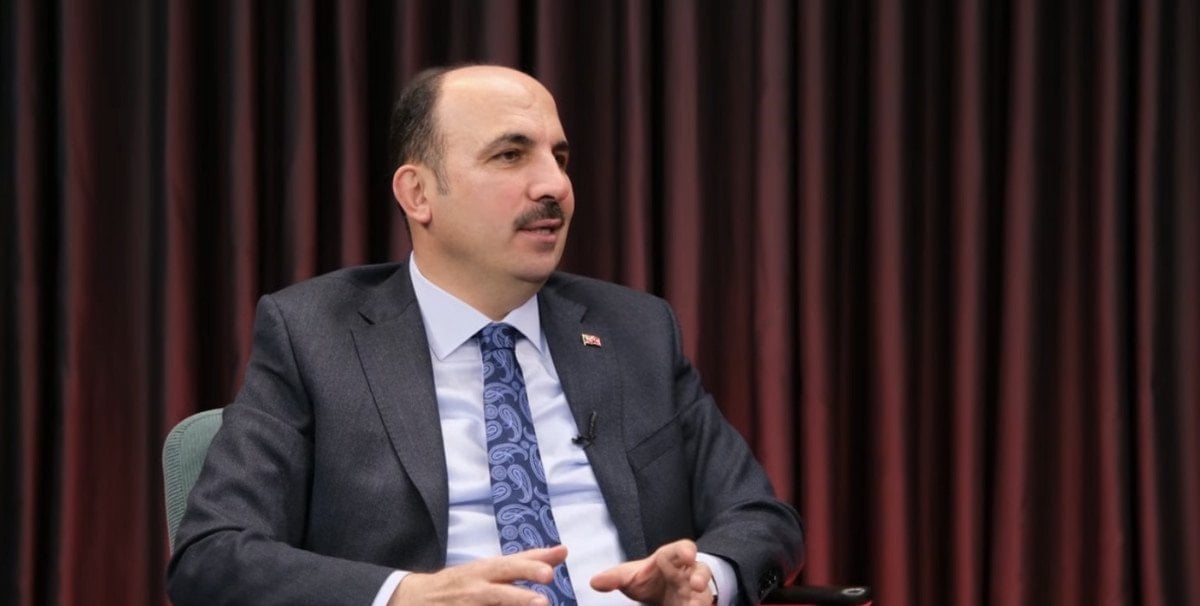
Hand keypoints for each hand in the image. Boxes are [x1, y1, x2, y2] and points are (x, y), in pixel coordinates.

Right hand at [389, 545, 567, 605]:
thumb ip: (528, 561)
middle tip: (543, 602)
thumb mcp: (491, 567)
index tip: (550, 572)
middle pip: (500, 593)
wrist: (416, 598)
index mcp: (485, 571)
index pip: (510, 567)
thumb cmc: (463, 581)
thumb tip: (564, 551)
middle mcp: (476, 589)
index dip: (530, 568)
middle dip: (520, 597)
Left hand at [590, 539, 714, 605]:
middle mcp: (687, 573)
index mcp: (671, 558)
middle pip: (701, 569)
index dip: (685, 550)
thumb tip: (594, 582)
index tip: (688, 554)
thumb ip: (614, 578)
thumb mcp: (630, 576)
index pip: (681, 549)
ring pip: (704, 593)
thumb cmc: (647, 578)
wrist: (659, 593)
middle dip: (700, 576)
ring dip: (701, 599)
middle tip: (696, 584)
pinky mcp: (695, 605)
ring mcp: (694, 592)